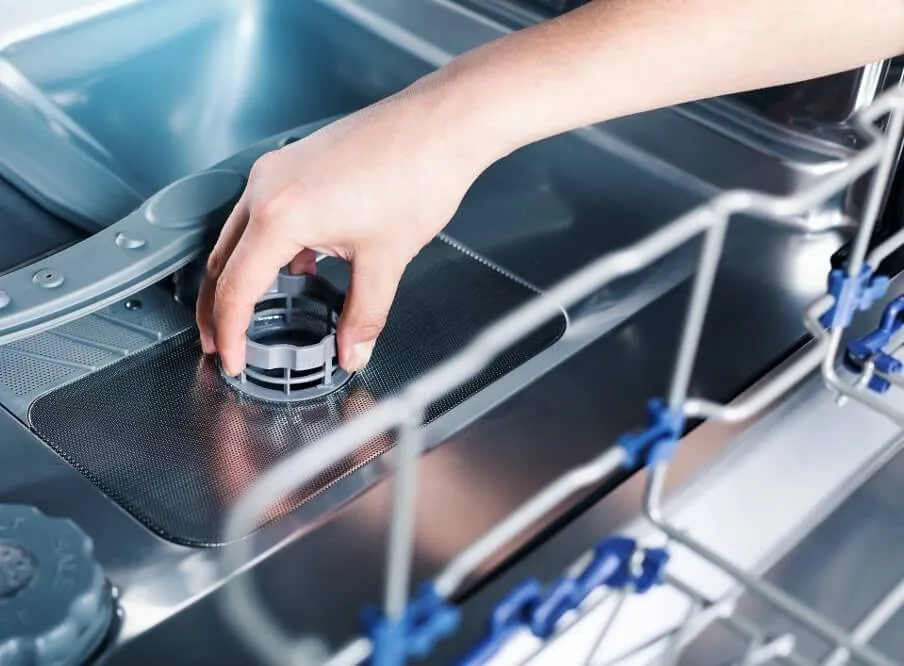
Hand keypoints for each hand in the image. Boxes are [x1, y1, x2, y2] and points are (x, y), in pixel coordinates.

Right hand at [196, 84, 496, 374]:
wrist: (441, 124)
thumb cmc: (417, 173)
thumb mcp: (385, 260)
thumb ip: (364, 315)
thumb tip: (353, 349)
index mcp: (279, 215)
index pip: (234, 289)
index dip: (229, 333)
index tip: (231, 358)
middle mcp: (266, 187)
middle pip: (221, 260)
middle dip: (216, 308)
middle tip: (220, 343)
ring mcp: (277, 169)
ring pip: (237, 235)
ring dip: (238, 276)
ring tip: (250, 312)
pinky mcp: (294, 162)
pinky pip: (261, 212)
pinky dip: (264, 246)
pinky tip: (292, 268)